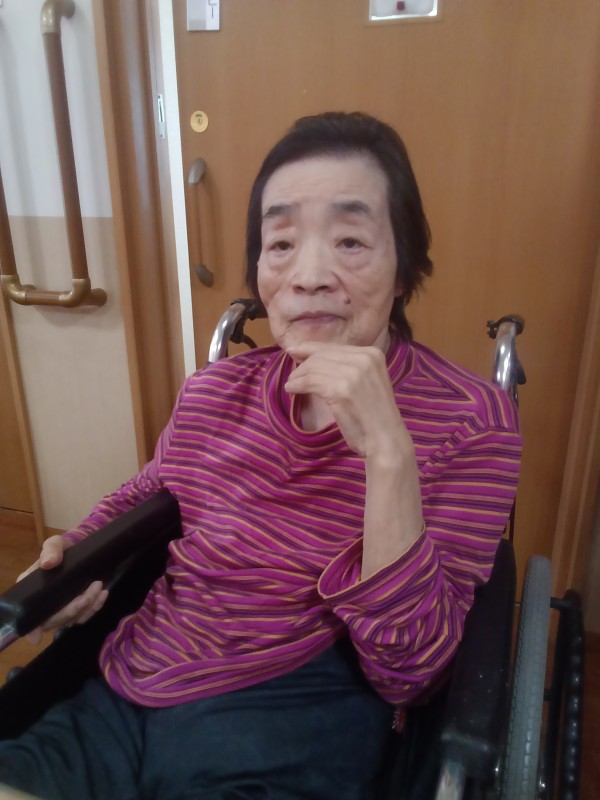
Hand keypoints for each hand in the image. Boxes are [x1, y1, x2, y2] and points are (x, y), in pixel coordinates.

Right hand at [17, 535, 108, 644]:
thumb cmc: (61, 550)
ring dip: (88, 606)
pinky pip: (85, 615)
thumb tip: (48, 563)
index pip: (29, 615)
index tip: (36, 638)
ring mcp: (61, 609)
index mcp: (32, 593)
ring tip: (99, 586)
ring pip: (73, 619)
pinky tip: (103, 594)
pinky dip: (96, 606)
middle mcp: (44, 606)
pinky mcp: (77, 609)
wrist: (79, 553)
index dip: (32, 629)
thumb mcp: (55, 544)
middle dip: (74, 608)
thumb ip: (51, 550)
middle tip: (92, 588)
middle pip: (54, 620)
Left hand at [284, 342, 410, 458]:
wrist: (386, 438)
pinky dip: (298, 385)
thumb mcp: (366, 382)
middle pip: (322, 355)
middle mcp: (364, 359)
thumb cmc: (374, 416)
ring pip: (314, 368)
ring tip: (291, 384)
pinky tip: (292, 390)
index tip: (293, 349)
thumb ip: (348, 368)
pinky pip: (311, 381)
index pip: (334, 347)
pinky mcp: (341, 389)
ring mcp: (353, 374)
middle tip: (292, 375)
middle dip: (303, 365)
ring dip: (298, 376)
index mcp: (372, 353)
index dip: (310, 348)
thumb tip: (314, 359)